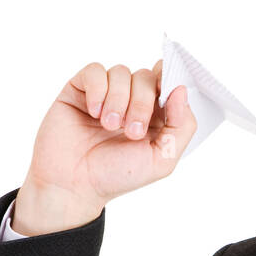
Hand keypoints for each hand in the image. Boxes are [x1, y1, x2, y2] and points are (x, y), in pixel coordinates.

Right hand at [13, 60, 197, 233]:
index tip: (164, 97)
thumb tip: (181, 89)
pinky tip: (93, 112)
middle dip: (142, 103)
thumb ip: (181, 126)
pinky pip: (94, 71)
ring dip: (119, 100)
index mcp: (154, 115)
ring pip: (121, 72)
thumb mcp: (162, 160)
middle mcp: (130, 101)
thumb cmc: (116, 176)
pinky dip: (98, 89)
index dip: (169, 82)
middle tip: (132, 132)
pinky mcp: (80, 90)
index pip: (167, 82)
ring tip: (108, 126)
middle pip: (145, 77)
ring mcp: (105, 94)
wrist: (74, 185)